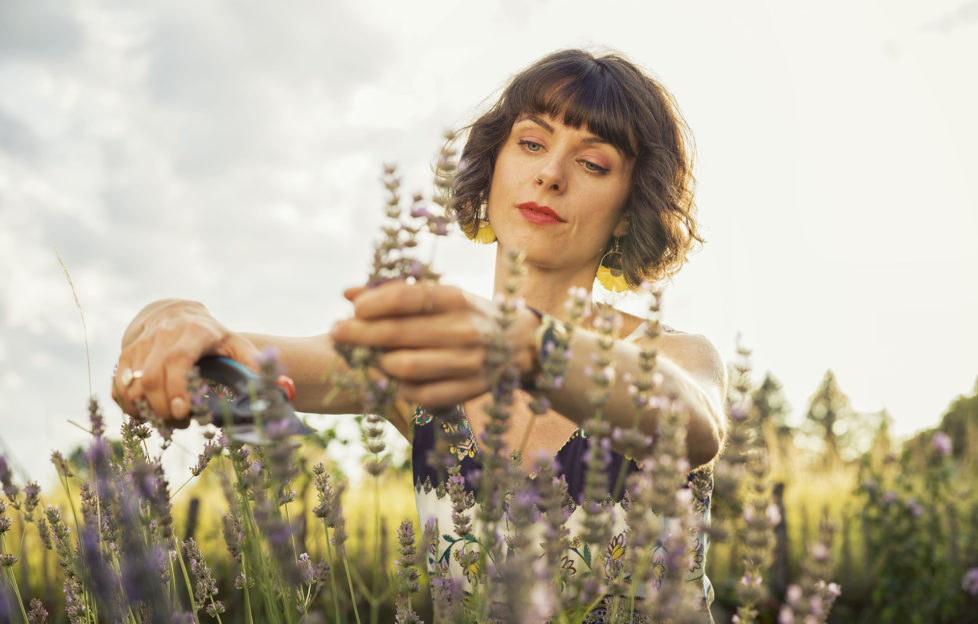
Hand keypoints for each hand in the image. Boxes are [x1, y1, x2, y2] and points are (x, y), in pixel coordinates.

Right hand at [113, 299, 260, 424]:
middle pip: (150, 377)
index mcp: (193, 331)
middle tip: (180, 423)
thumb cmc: (210, 336)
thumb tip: (277, 386)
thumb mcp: (234, 343)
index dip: (177, 387)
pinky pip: (118, 386)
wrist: (175, 313)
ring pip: (130, 384)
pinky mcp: (125, 355)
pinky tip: (147, 413)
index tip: (183, 412)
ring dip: (145, 411)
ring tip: (166, 420)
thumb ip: (253, 364)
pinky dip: (129, 406)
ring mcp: (141, 344)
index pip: (177, 359)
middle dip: (162, 408)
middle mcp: (162, 335)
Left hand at [331, 281, 538, 407]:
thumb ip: (395, 293)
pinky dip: (398, 389)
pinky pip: (422, 395)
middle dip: (360, 334)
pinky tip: (388, 381)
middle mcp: (465, 329)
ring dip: (377, 364)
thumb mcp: (441, 296)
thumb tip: (347, 293)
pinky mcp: (471, 390)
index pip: (406, 298)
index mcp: (457, 298)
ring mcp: (470, 362)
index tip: (351, 309)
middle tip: (337, 333)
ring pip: (406, 367)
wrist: (520, 344)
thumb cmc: (467, 315)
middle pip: (399, 333)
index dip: (372, 304)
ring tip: (364, 358)